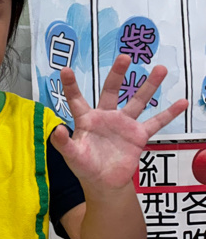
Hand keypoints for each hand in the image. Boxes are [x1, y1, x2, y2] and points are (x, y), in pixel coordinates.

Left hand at [50, 55, 188, 192]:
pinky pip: (156, 122)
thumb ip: (63, 143)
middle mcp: (105, 116)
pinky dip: (169, 113)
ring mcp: (123, 124)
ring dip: (149, 85)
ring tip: (160, 69)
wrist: (104, 182)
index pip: (76, 99)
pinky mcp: (138, 135)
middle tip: (124, 57)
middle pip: (111, 91)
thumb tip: (57, 130)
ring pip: (137, 101)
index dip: (71, 85)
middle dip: (117, 74)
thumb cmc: (84, 166)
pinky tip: (181, 102)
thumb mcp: (72, 155)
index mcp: (86, 119)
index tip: (65, 70)